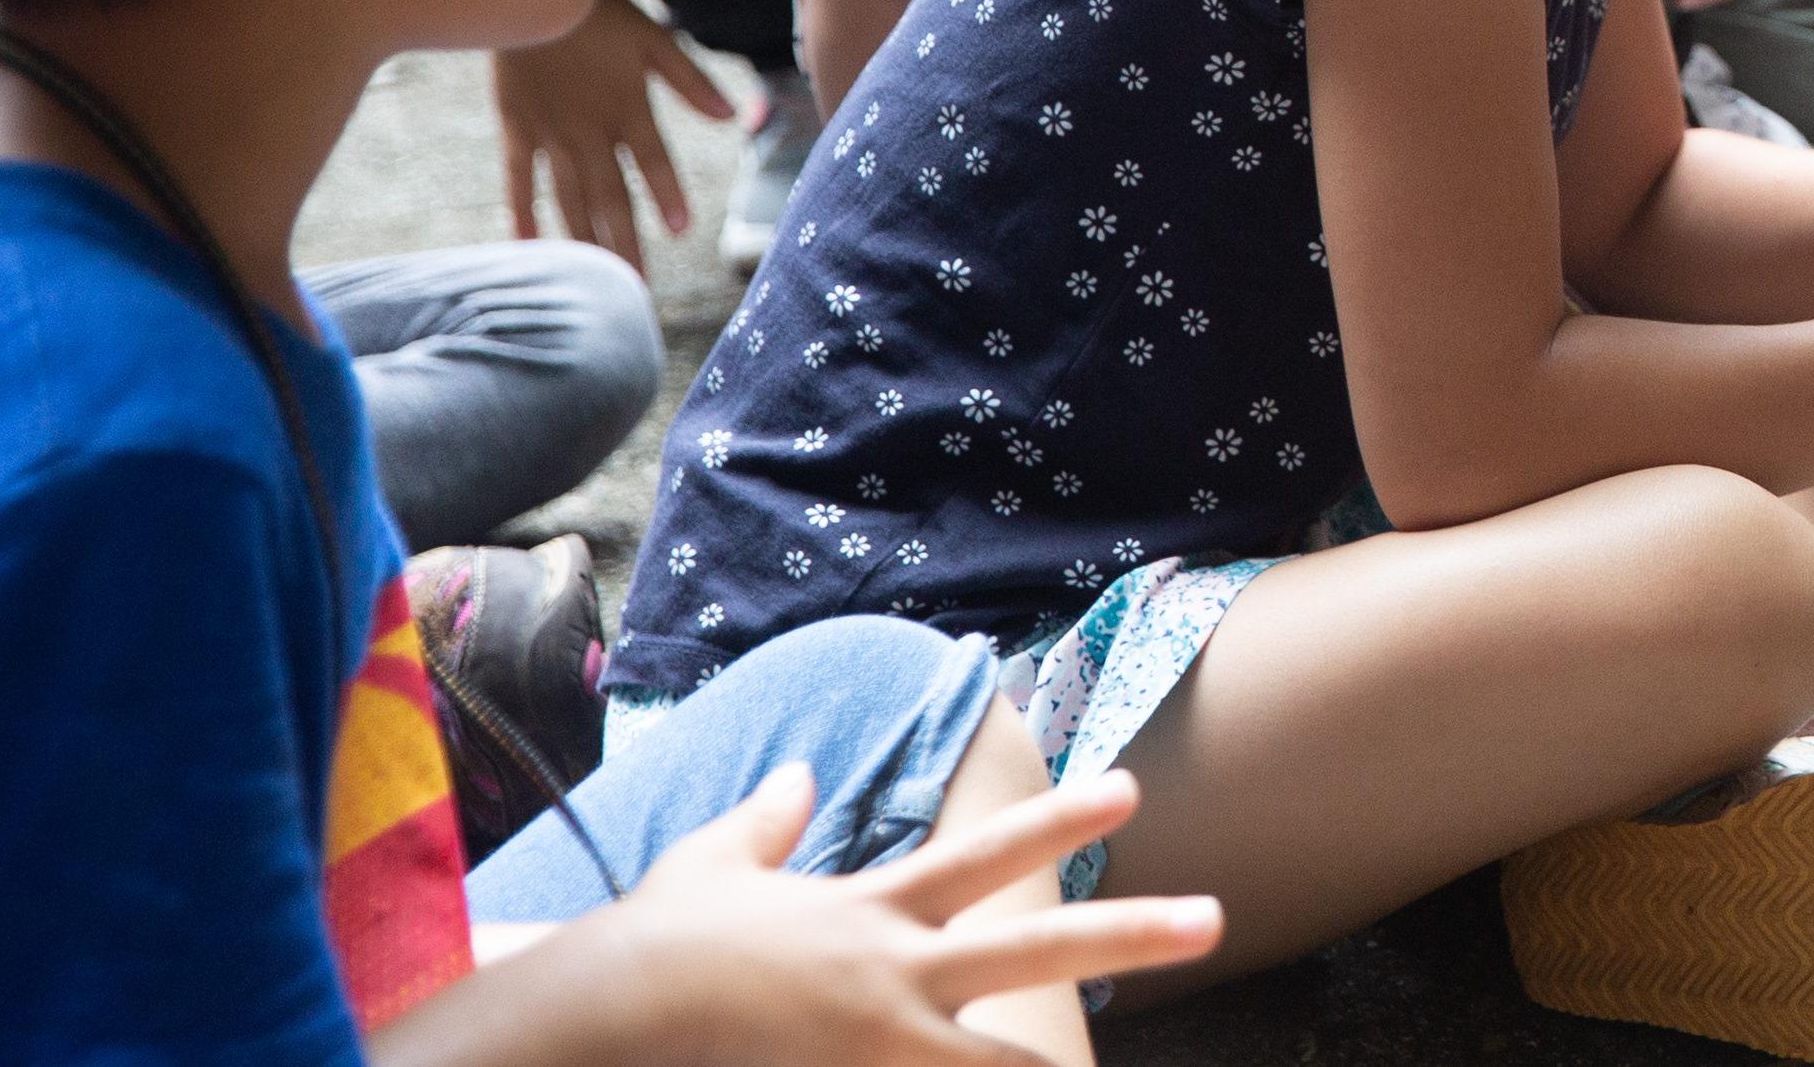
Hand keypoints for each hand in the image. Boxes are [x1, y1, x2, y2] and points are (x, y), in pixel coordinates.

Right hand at [490, 0, 734, 267]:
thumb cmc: (600, 11)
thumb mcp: (654, 37)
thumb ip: (690, 80)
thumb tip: (732, 116)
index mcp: (626, 106)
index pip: (653, 161)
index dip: (666, 194)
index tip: (679, 231)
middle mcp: (588, 128)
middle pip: (611, 196)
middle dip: (625, 244)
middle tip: (637, 288)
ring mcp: (549, 133)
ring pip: (569, 197)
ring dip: (585, 240)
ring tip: (598, 279)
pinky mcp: (516, 129)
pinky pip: (519, 179)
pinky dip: (524, 212)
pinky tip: (530, 246)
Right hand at [513, 760, 1211, 1058]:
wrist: (597, 1023)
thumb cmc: (650, 947)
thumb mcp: (708, 868)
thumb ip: (766, 825)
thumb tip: (800, 777)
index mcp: (870, 912)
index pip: (985, 855)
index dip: (1061, 822)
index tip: (1130, 791)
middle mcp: (891, 977)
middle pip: (1034, 950)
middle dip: (1129, 935)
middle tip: (1216, 917)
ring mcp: (875, 1049)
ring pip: (995, 1065)